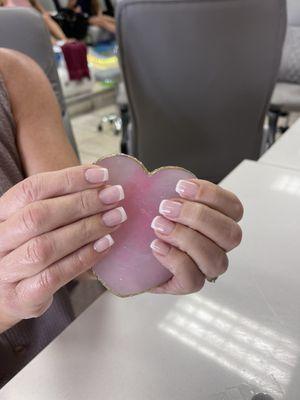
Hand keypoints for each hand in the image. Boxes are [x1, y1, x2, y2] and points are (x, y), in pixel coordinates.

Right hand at [0, 165, 126, 331]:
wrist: (5, 295)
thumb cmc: (27, 250)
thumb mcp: (34, 223)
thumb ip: (60, 204)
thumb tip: (103, 186)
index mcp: (1, 214)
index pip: (31, 189)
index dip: (68, 179)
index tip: (102, 175)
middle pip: (38, 216)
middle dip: (82, 203)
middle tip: (115, 196)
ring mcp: (5, 271)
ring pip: (45, 247)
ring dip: (86, 230)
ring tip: (115, 219)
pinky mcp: (21, 297)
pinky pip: (54, 276)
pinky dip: (83, 258)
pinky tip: (105, 245)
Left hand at [150, 179, 242, 293]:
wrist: (136, 252)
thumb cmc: (157, 222)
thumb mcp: (167, 202)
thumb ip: (175, 193)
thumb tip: (166, 181)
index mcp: (221, 221)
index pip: (234, 208)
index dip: (211, 195)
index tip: (181, 187)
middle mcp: (220, 246)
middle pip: (231, 234)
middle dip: (198, 217)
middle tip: (167, 207)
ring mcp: (207, 267)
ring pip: (215, 259)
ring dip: (185, 238)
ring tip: (159, 226)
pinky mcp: (188, 284)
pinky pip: (193, 280)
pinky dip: (174, 260)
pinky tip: (157, 246)